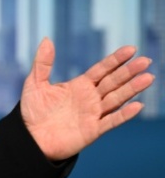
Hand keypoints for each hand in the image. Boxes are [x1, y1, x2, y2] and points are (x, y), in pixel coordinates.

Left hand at [20, 38, 153, 160]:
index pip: (102, 70)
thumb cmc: (33, 111)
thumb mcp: (35, 83)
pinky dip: (124, 115)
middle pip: (113, 82)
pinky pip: (111, 121)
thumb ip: (43, 63)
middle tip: (145, 61)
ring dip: (132, 89)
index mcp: (79, 85)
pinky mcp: (93, 130)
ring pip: (117, 99)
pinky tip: (136, 105)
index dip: (116, 60)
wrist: (30, 138)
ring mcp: (93, 114)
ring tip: (148, 78)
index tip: (131, 49)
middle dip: (129, 72)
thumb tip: (46, 39)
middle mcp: (90, 98)